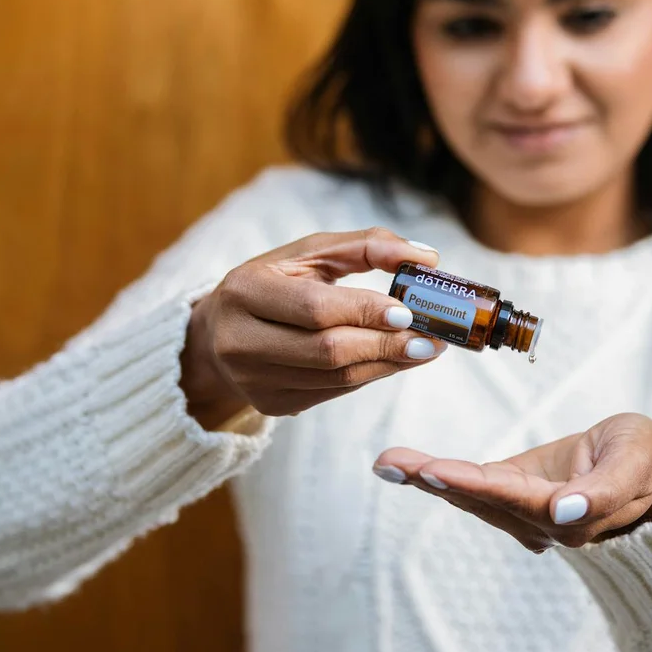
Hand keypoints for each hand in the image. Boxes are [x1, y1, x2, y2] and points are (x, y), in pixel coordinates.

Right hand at [180, 227, 444, 426]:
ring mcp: (253, 380)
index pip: (315, 308)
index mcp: (245, 291)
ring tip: (424, 349)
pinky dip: (369, 375)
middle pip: (329, 350)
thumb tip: (427, 257)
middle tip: (432, 338)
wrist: (218, 333)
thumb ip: (366, 246)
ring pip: (336, 378)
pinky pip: (333, 392)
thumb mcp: (309, 253)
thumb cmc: (275, 283)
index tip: (410, 311)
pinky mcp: (270, 404)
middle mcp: (240, 341)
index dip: (365, 311)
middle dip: (387, 345)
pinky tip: (393, 360)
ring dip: (388, 364)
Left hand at [373, 413, 651, 551]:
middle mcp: (539, 520)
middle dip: (432, 480)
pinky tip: (406, 467)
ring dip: (426, 478)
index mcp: (569, 513)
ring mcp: (524, 512)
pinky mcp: (515, 495)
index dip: (473, 484)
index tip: (435, 471)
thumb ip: (604, 491)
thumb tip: (566, 510)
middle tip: (390, 464)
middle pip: (479, 498)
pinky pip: (472, 485)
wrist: (649, 472)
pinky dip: (439, 475)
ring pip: (469, 493)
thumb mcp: (636, 462)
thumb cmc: (643, 460)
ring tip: (388, 461)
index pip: (512, 497)